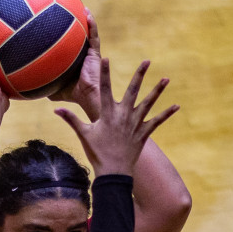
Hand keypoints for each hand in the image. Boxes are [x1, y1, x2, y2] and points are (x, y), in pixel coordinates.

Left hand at [48, 11, 102, 120]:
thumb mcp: (52, 87)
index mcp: (72, 59)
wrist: (88, 97)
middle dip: (74, 21)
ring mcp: (89, 52)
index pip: (67, 43)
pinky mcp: (96, 53)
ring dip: (85, 18)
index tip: (52, 21)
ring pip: (87, 32)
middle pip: (77, 34)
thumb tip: (22, 83)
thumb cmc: (73, 94)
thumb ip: (41, 83)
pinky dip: (92, 25)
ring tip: (81, 6)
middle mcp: (81, 53)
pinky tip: (87, 14)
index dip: (62, 32)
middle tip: (66, 8)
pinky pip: (94, 36)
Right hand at [54, 60, 178, 177]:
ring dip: (158, 90)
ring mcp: (135, 124)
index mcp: (107, 113)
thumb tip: (55, 109)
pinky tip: (176, 106)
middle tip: (147, 60)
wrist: (113, 172)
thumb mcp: (83, 134)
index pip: (105, 89)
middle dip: (140, 74)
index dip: (105, 73)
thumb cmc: (97, 153)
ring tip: (166, 79)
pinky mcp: (144, 134)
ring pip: (148, 103)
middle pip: (133, 90)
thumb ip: (71, 119)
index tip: (106, 59)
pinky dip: (167, 114)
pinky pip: (157, 121)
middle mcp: (123, 115)